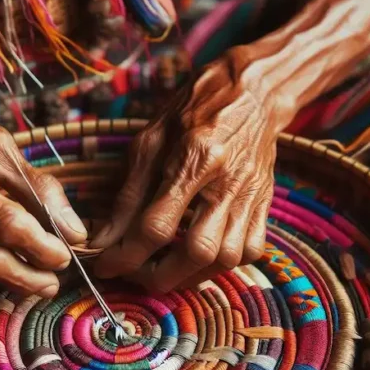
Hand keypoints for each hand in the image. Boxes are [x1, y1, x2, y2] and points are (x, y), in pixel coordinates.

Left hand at [90, 50, 289, 291]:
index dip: (126, 255)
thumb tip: (105, 238)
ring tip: (166, 269)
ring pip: (226, 258)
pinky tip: (201, 257)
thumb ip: (128, 194)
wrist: (251, 94)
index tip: (106, 265)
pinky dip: (223, 265)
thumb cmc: (193, 112)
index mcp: (195, 157)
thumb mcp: (150, 141)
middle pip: (197, 251)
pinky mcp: (265, 203)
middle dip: (160, 276)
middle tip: (136, 274)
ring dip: (191, 275)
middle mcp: (228, 180)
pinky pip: (250, 251)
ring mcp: (251, 195)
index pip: (157, 225)